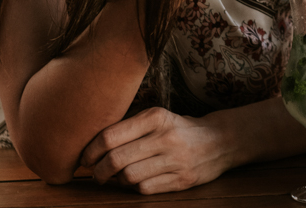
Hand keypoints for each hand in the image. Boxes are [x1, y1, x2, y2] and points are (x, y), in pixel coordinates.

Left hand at [80, 107, 225, 193]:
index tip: (86, 158)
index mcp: (156, 117)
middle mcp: (165, 137)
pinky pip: (145, 188)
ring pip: (128, 177)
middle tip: (95, 173)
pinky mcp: (182, 179)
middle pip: (116, 159)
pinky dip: (135, 187)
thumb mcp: (157, 118)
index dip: (91, 151)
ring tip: (115, 177)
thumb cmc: (179, 129)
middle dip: (98, 171)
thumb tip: (92, 145)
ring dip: (116, 180)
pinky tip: (137, 180)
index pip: (110, 136)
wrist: (220, 140)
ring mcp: (175, 160)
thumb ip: (129, 127)